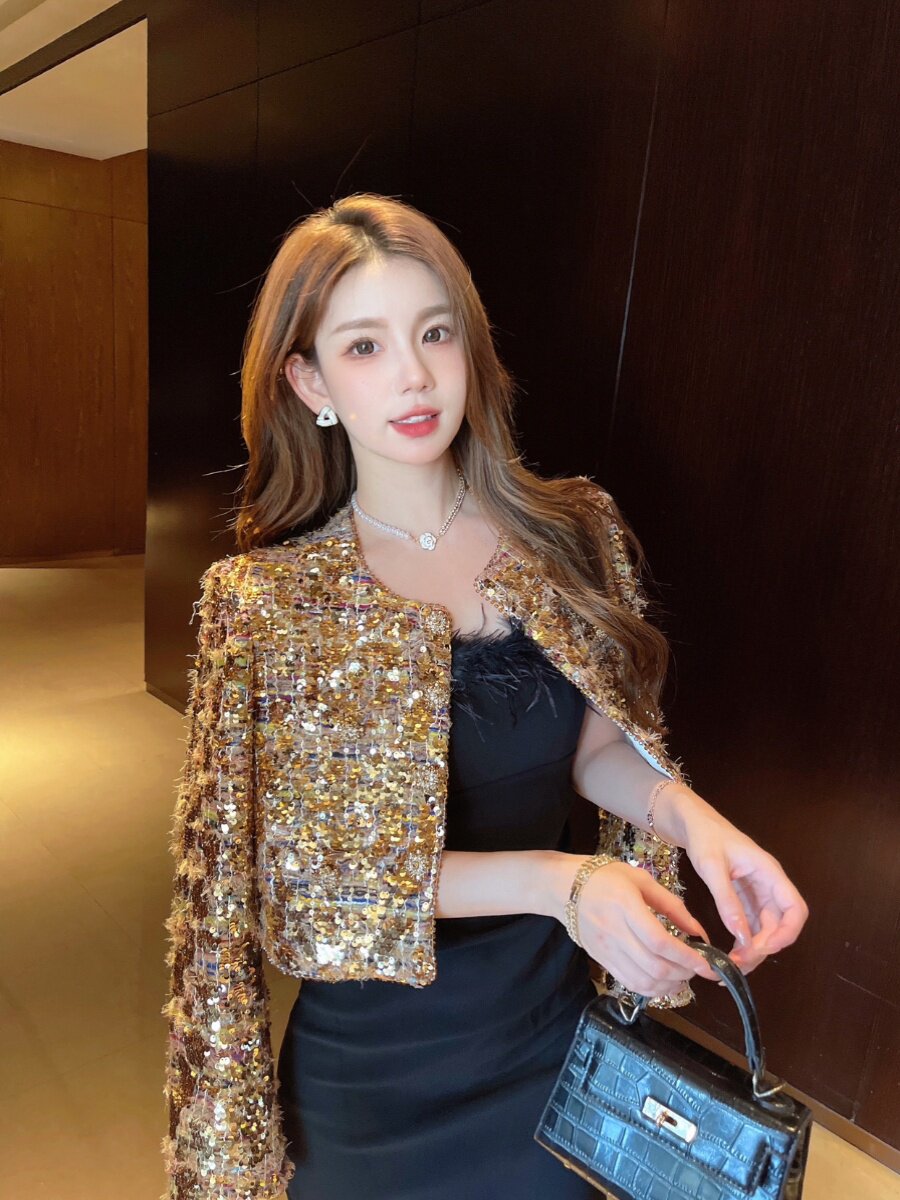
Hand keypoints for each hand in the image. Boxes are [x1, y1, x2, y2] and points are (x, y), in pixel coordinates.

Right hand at [552, 855, 720, 996]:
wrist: (563, 887)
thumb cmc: (605, 877)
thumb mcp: (640, 879)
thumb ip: (671, 905)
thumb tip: (698, 931)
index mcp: (626, 906)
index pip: (659, 941)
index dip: (686, 957)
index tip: (707, 963)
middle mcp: (615, 932)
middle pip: (654, 967)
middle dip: (684, 974)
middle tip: (699, 969)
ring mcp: (606, 950)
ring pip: (643, 982)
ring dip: (670, 986)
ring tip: (684, 977)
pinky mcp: (602, 961)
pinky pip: (630, 984)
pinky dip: (652, 990)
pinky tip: (664, 982)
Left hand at [676, 796, 809, 975]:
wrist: (694, 823)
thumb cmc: (705, 837)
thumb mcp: (712, 866)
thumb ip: (726, 900)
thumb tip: (740, 936)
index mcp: (770, 873)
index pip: (795, 909)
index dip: (787, 933)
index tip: (763, 949)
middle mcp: (769, 886)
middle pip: (781, 925)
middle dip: (764, 948)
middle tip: (738, 963)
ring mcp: (759, 895)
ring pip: (767, 930)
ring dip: (755, 950)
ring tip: (732, 965)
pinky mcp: (746, 900)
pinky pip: (753, 927)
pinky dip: (745, 942)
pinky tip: (731, 954)